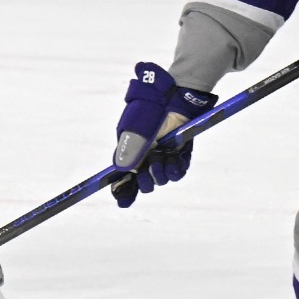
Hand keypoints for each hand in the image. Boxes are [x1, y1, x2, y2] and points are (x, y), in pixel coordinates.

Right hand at [109, 62, 217, 207]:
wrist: (172, 97)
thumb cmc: (149, 110)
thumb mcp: (135, 129)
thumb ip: (130, 149)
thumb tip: (120, 170)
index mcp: (128, 150)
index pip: (122, 176)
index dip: (122, 189)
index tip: (122, 201)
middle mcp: (145, 155)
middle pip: (142, 181)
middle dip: (145, 182)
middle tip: (147, 177)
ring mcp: (162, 154)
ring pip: (161, 178)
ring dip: (162, 176)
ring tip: (163, 164)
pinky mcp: (178, 153)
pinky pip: (177, 170)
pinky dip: (176, 170)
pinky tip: (175, 162)